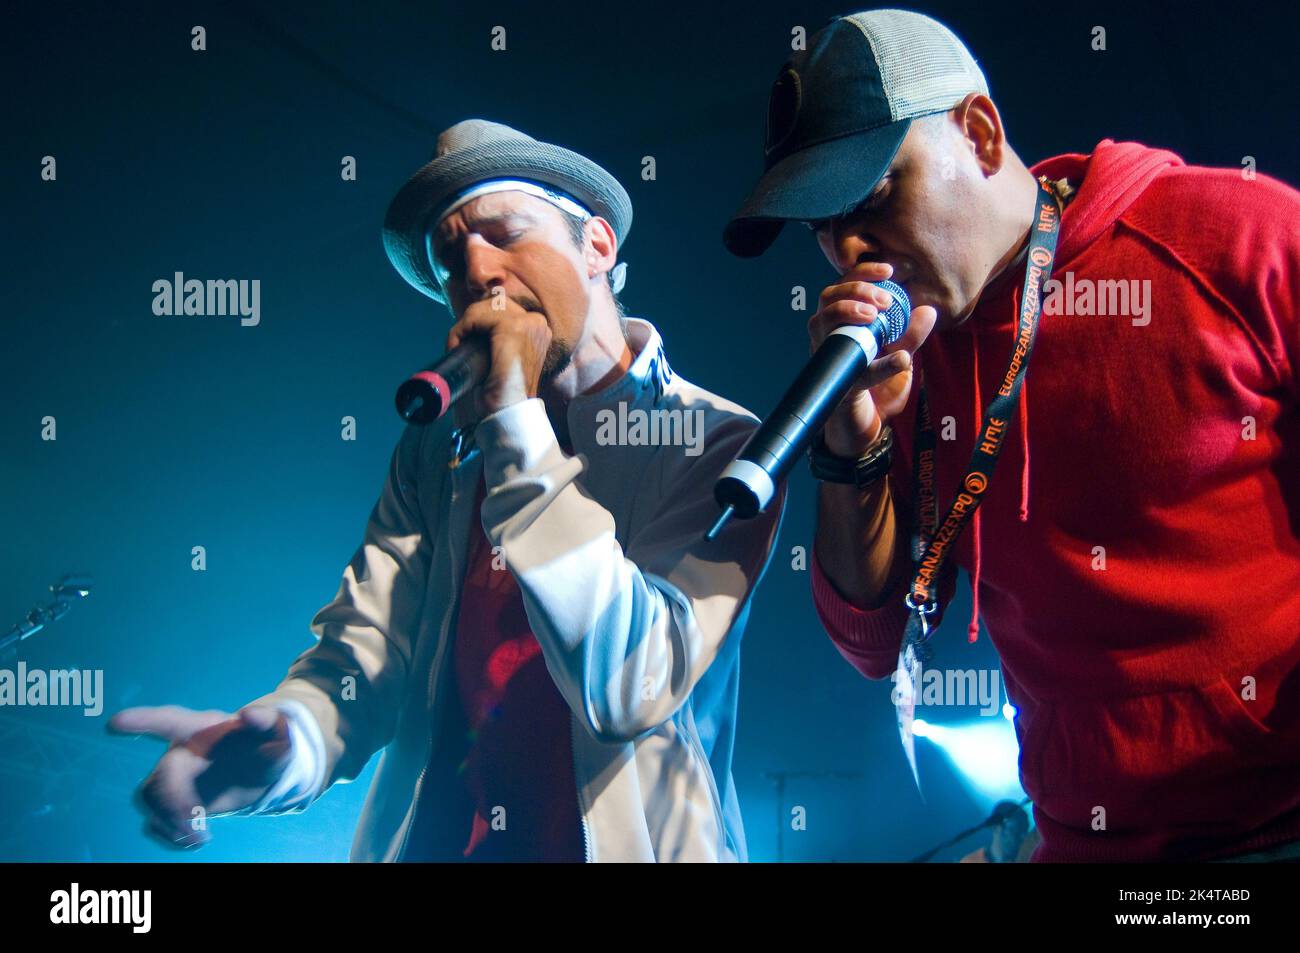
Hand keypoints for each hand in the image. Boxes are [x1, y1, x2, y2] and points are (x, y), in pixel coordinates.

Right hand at [108, 704, 293, 848]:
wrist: (264, 770)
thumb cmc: (269, 744)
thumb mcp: (278, 732)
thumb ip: (268, 721)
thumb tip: (248, 714)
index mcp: (203, 728)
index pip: (169, 720)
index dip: (143, 720)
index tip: (115, 723)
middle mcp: (182, 751)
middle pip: (161, 777)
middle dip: (174, 805)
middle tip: (199, 827)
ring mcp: (175, 777)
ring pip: (150, 799)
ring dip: (168, 823)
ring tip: (199, 837)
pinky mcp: (176, 802)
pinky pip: (155, 821)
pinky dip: (168, 836)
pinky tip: (193, 840)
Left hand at [446, 295, 551, 414]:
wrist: (509, 412)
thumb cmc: (504, 392)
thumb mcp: (504, 358)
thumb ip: (497, 339)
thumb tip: (473, 326)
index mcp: (538, 328)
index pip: (502, 306)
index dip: (480, 320)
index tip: (466, 343)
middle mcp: (538, 322)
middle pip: (494, 302)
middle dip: (472, 320)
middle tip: (459, 345)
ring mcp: (528, 323)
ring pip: (484, 306)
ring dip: (464, 325)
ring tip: (457, 347)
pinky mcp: (514, 328)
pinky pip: (477, 315)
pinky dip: (461, 328)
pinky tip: (456, 345)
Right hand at [808, 262, 937, 457]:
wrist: (869, 428)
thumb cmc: (878, 389)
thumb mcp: (901, 356)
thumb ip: (912, 334)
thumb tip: (928, 309)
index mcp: (843, 324)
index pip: (844, 286)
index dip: (863, 272)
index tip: (890, 269)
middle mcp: (829, 337)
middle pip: (827, 297)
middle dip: (856, 290)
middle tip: (885, 299)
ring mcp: (829, 358)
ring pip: (822, 323)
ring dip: (849, 312)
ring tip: (876, 315)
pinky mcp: (838, 384)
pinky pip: (855, 370)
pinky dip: (880, 365)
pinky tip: (901, 360)